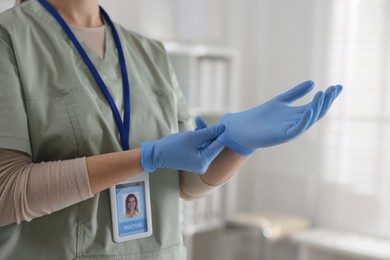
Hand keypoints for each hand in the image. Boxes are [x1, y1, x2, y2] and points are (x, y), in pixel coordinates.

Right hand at [140, 124, 224, 173]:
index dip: (221, 133)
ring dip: (204, 133)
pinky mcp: (195, 159)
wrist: (157, 154)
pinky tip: (196, 129)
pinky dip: (200, 138)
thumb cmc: (173, 146)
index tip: (224, 122)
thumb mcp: (193, 137)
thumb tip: (222, 127)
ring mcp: (199, 162)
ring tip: (198, 121)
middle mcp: (204, 165)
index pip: (218, 146)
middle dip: (210, 131)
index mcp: (204, 162)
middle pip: (212, 145)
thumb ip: (209, 132)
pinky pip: (201, 147)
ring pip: (207, 144)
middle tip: (204, 120)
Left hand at [216, 80, 342, 155]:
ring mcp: (292, 130)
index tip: (338, 86)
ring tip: (323, 94)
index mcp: (299, 114)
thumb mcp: (281, 100)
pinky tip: (309, 110)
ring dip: (317, 107)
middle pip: (317, 111)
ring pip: (309, 119)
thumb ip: (295, 93)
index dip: (328, 96)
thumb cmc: (262, 116)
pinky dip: (304, 121)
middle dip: (326, 100)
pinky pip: (297, 129)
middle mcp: (298, 122)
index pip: (317, 104)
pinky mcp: (283, 136)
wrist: (244, 128)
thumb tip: (312, 82)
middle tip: (334, 89)